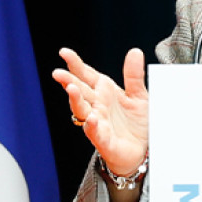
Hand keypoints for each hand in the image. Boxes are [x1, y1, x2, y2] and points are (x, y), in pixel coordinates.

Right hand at [52, 47, 148, 176]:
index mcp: (105, 92)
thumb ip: (134, 75)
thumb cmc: (137, 122)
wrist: (143, 149)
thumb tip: (134, 51)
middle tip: (58, 73)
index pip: (86, 75)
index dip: (75, 64)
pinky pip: (95, 133)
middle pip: (79, 91)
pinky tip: (91, 119)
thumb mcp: (139, 95)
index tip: (64, 52)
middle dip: (68, 81)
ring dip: (75, 100)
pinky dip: (92, 127)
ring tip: (71, 89)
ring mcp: (99, 123)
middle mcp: (98, 106)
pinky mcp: (104, 141)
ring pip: (82, 111)